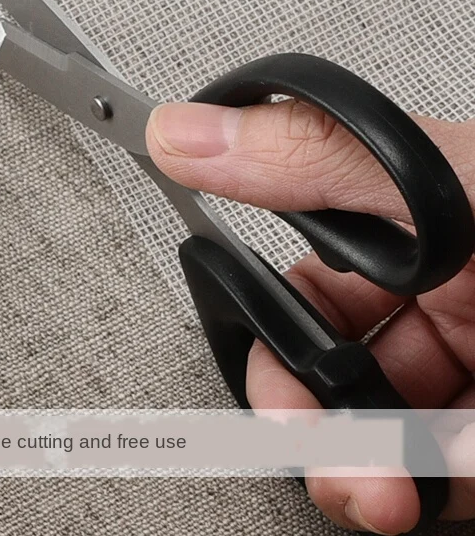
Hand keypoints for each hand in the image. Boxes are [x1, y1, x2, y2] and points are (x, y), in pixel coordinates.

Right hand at [146, 98, 474, 534]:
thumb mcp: (448, 185)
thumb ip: (315, 158)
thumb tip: (183, 132)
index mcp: (422, 239)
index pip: (308, 287)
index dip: (274, 334)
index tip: (267, 379)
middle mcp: (443, 316)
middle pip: (329, 382)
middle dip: (307, 424)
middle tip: (322, 446)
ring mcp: (468, 390)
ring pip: (373, 450)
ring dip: (360, 475)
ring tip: (384, 487)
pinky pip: (430, 488)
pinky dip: (422, 496)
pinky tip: (435, 487)